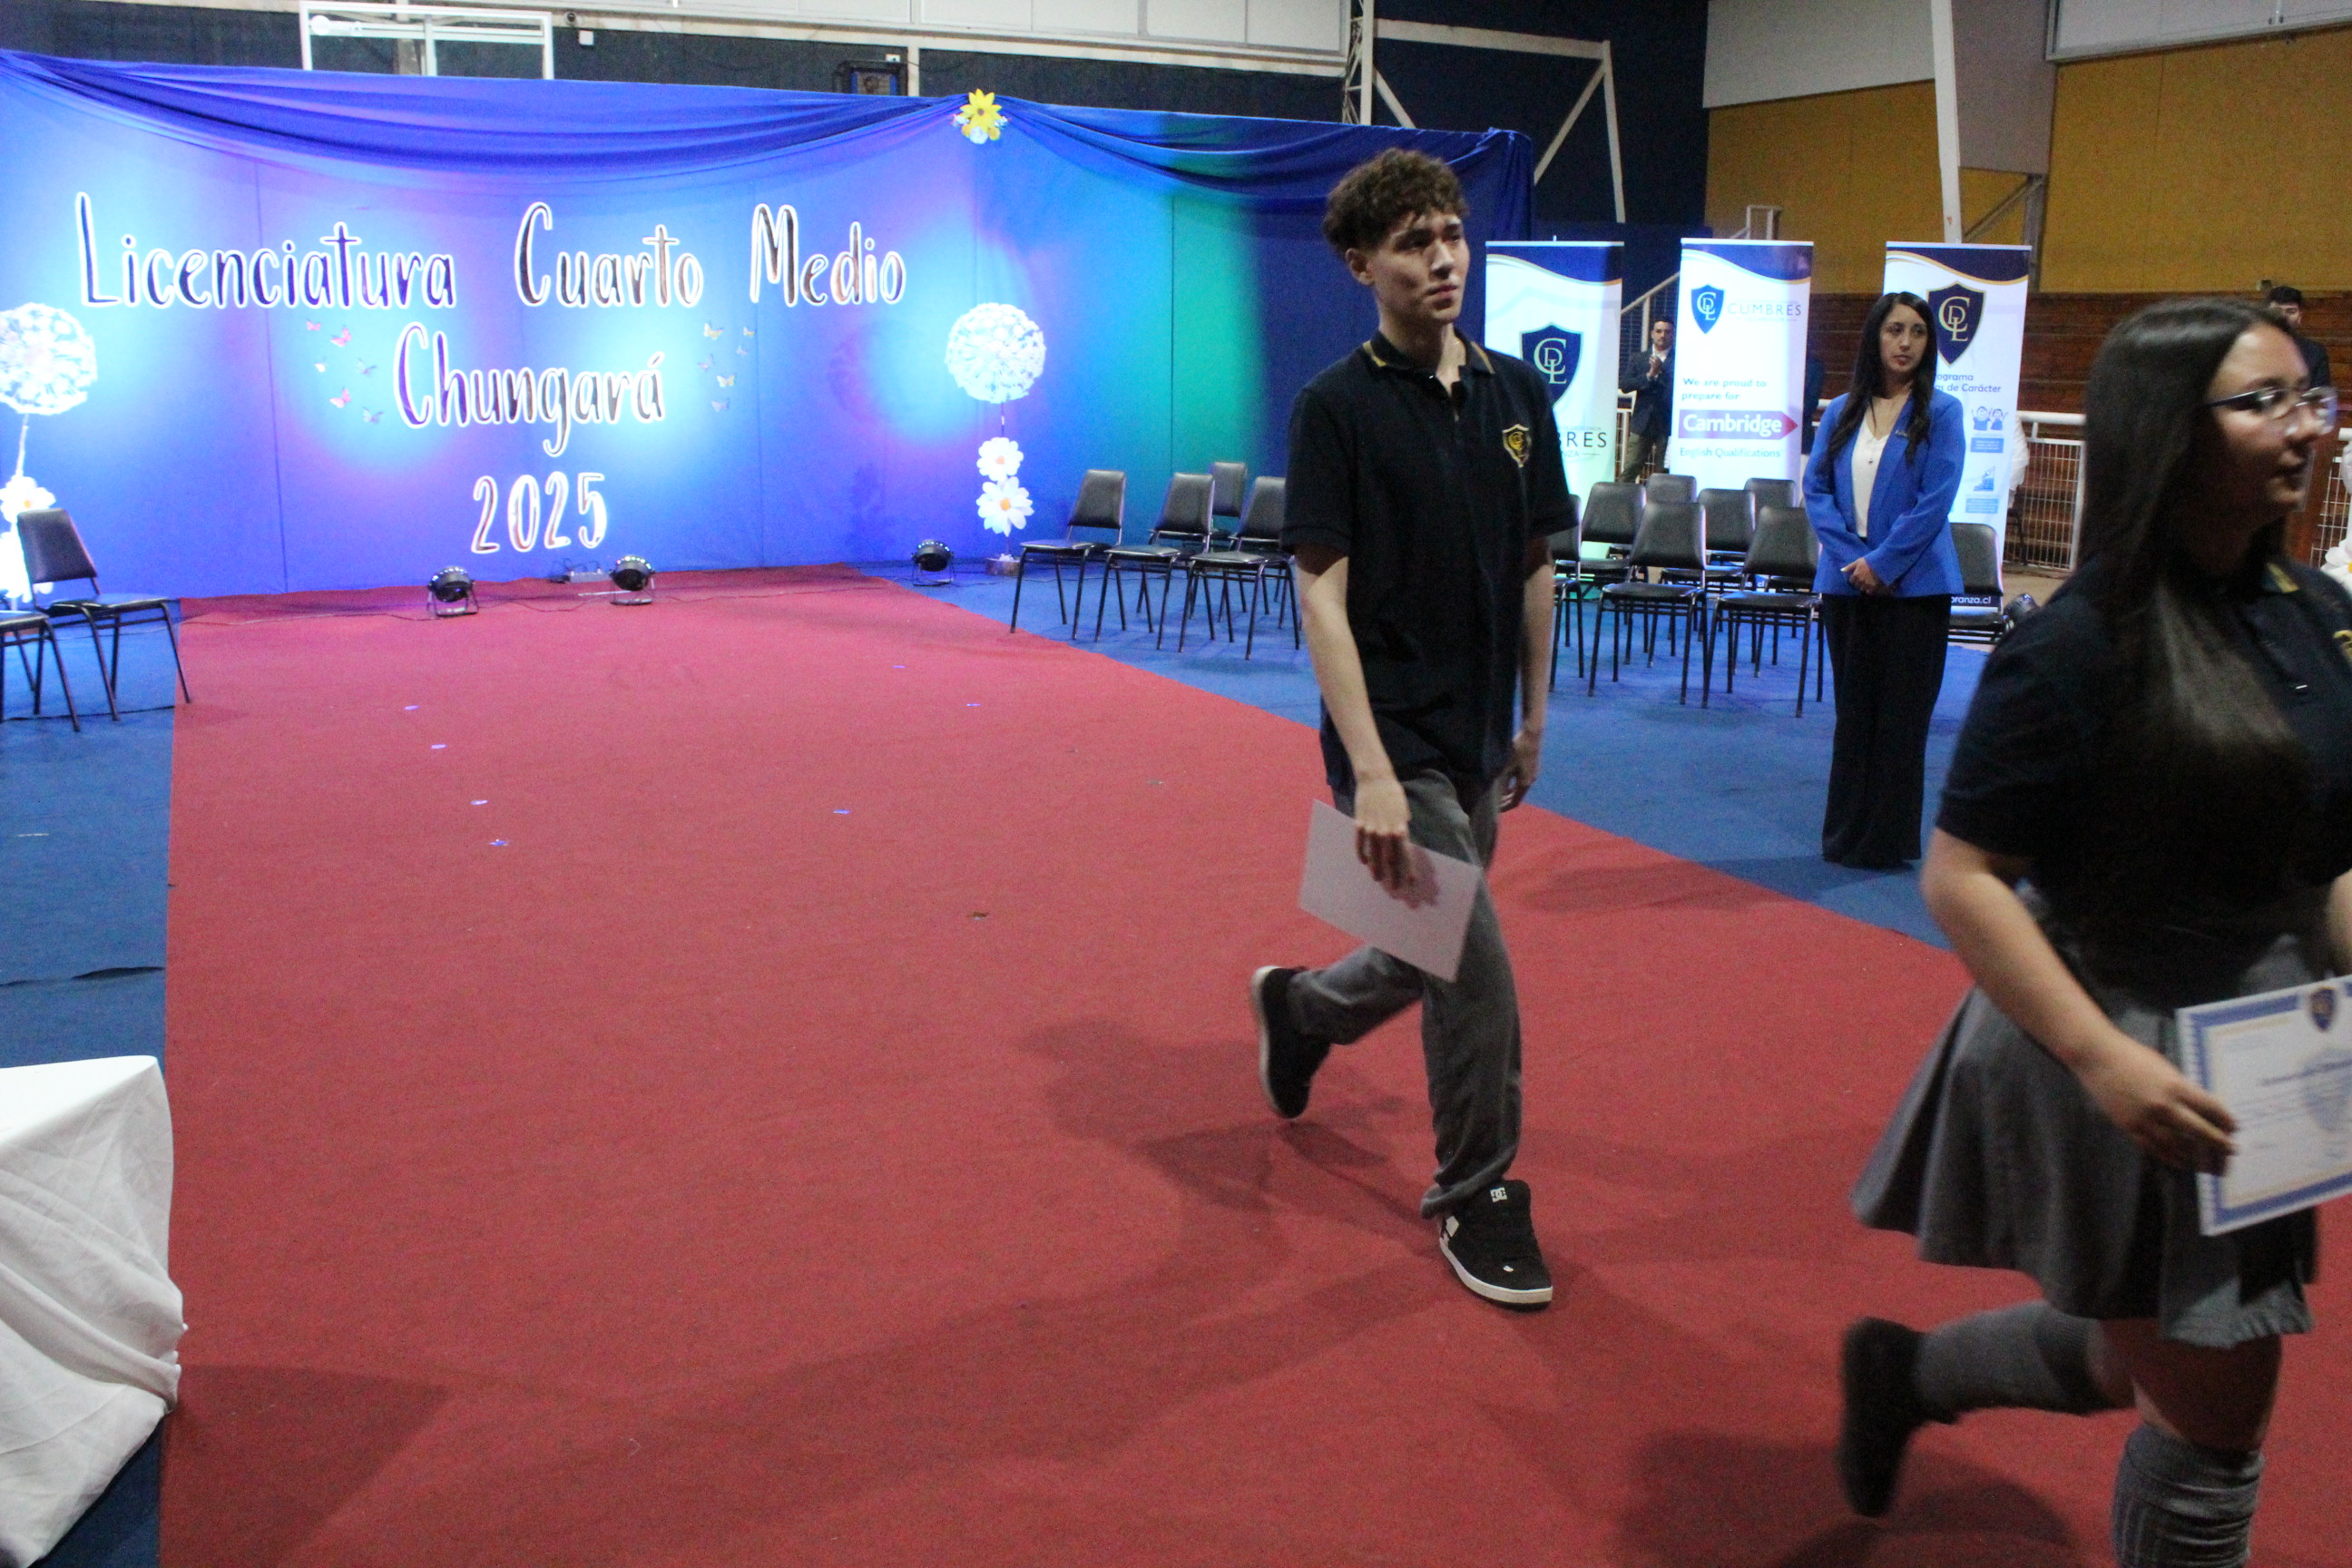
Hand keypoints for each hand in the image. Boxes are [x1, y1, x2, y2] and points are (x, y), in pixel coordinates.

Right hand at [1351, 775, 1417, 898]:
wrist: (1375, 779)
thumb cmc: (1393, 794)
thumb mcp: (1404, 811)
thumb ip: (1403, 828)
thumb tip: (1401, 841)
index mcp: (1401, 829)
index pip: (1405, 855)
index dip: (1408, 871)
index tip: (1411, 883)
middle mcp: (1386, 832)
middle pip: (1390, 860)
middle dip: (1393, 876)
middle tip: (1395, 888)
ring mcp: (1371, 829)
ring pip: (1374, 855)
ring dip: (1376, 869)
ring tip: (1378, 879)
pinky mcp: (1359, 824)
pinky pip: (1360, 844)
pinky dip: (1362, 854)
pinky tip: (1363, 862)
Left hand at [1499, 727, 1541, 809]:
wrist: (1532, 735)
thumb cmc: (1518, 750)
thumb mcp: (1506, 766)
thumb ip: (1501, 781)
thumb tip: (1495, 793)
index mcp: (1525, 783)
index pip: (1515, 801)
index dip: (1505, 807)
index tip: (1495, 811)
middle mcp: (1531, 780)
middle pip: (1518, 796)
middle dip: (1506, 800)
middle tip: (1494, 803)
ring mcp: (1533, 773)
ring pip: (1519, 788)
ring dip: (1509, 792)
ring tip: (1498, 793)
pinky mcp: (1533, 766)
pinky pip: (1521, 780)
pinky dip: (1513, 784)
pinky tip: (1505, 780)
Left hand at [1845, 558, 1886, 594]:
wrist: (1882, 562)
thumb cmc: (1869, 561)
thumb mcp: (1858, 561)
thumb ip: (1850, 567)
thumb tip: (1842, 570)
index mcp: (1856, 575)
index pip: (1851, 581)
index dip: (1854, 579)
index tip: (1857, 577)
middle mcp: (1860, 581)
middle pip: (1857, 586)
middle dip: (1859, 583)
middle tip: (1864, 580)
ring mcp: (1867, 585)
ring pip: (1863, 589)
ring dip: (1865, 587)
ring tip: (1868, 583)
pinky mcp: (1874, 587)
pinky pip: (1870, 592)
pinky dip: (1870, 590)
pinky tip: (1873, 586)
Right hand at [2075, 1037, 2237, 1171]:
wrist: (2097, 1058)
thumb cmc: (2133, 1056)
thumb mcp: (2165, 1068)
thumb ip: (2182, 1088)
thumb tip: (2200, 1108)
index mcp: (2176, 1087)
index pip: (2211, 1109)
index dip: (2225, 1120)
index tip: (2234, 1128)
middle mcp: (2164, 1106)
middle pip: (2200, 1132)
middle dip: (2219, 1144)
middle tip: (2231, 1152)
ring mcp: (2146, 1120)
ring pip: (2178, 1146)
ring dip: (2197, 1157)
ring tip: (2209, 1165)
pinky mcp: (2130, 1128)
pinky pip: (2155, 1148)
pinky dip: (2171, 1157)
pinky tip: (2182, 1162)